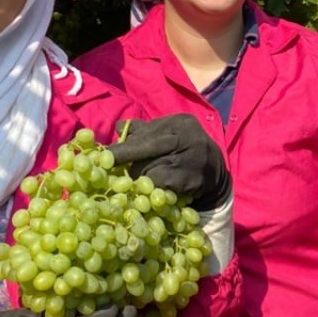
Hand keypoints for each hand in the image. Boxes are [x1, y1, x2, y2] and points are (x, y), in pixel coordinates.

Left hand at [109, 114, 230, 210]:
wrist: (214, 171)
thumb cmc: (182, 150)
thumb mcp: (167, 135)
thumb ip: (144, 131)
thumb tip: (119, 127)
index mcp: (179, 123)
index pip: (145, 136)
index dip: (123, 148)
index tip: (103, 158)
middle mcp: (188, 137)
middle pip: (147, 151)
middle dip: (129, 164)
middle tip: (110, 174)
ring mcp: (192, 159)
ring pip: (151, 172)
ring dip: (140, 180)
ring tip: (138, 183)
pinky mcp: (193, 180)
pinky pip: (161, 187)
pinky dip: (153, 191)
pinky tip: (154, 192)